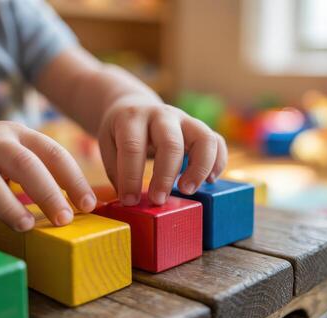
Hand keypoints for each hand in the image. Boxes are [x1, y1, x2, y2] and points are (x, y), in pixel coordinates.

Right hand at [0, 119, 94, 230]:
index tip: (89, 205)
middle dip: (46, 192)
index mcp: (18, 133)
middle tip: (63, 220)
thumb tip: (80, 205)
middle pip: (23, 163)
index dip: (74, 179)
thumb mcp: (15, 149)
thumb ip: (42, 168)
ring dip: (7, 204)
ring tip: (26, 226)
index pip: (53, 152)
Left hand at [98, 95, 227, 205]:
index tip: (130, 201)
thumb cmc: (120, 133)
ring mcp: (184, 119)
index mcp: (132, 117)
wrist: (135, 105)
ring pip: (204, 138)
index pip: (133, 147)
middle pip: (171, 143)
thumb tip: (132, 202)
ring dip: (199, 168)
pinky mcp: (199, 128)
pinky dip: (218, 162)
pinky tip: (209, 181)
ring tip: (187, 190)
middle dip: (165, 176)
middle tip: (158, 200)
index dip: (131, 176)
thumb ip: (118, 171)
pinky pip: (217, 141)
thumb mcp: (108, 145)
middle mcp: (162, 115)